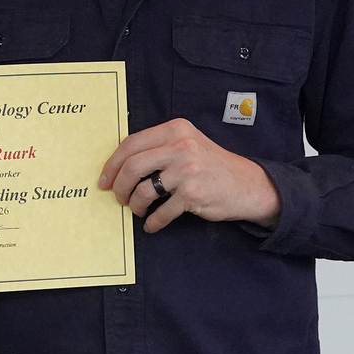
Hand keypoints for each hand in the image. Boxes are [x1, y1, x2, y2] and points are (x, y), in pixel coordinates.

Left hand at [99, 118, 279, 233]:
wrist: (249, 185)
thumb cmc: (210, 165)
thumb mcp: (186, 144)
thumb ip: (158, 148)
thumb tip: (118, 165)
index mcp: (175, 130)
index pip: (130, 144)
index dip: (112, 164)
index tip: (104, 179)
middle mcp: (181, 146)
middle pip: (132, 166)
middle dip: (119, 186)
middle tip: (118, 197)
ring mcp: (187, 170)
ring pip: (143, 190)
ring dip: (135, 205)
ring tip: (138, 209)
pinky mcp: (193, 194)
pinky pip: (161, 212)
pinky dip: (152, 221)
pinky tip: (152, 224)